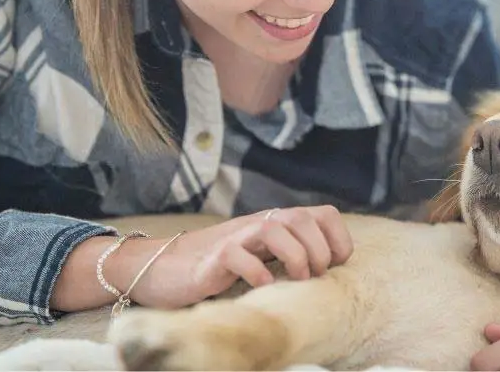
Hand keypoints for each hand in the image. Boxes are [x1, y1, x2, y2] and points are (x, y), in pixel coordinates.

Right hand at [53, 205, 353, 311]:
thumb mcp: (260, 256)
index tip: (337, 265)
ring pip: (276, 228)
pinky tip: (263, 285)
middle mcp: (259, 224)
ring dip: (296, 256)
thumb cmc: (218, 266)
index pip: (322, 214)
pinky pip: (240, 256)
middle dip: (319, 248)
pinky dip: (258, 272)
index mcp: (276, 223)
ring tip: (297, 278)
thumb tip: (329, 270)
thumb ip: (289, 254)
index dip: (338, 238)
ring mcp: (235, 238)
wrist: (162, 267)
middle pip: (302, 218)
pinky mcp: (213, 258)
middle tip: (315, 275)